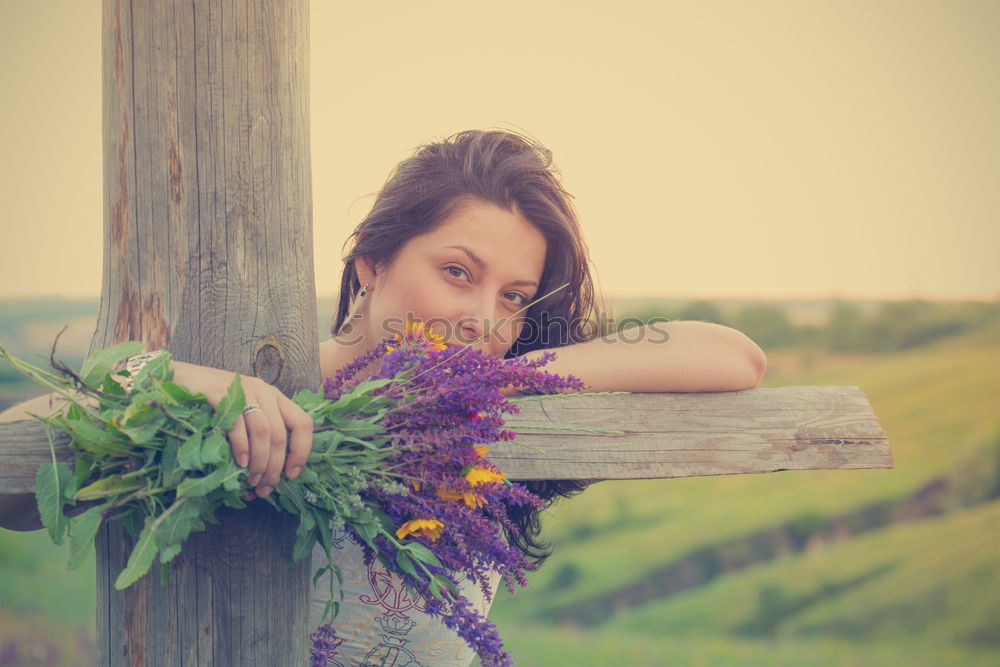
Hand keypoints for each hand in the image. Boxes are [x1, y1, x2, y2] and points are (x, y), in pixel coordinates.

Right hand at [169, 360, 313, 498]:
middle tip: (265, 487)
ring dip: (260, 461)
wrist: (179, 378)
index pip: (303, 423)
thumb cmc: (212, 403)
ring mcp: (243, 391)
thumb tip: (264, 475)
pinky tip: (239, 462)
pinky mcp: (221, 394)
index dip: (302, 451)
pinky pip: (238, 424)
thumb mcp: (243, 414)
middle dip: (275, 467)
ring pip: (263, 432)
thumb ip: (256, 436)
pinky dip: (242, 447)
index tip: (291, 475)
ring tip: (252, 480)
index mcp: (275, 398)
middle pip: (280, 435)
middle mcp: (264, 392)